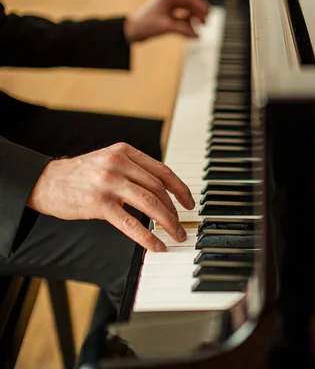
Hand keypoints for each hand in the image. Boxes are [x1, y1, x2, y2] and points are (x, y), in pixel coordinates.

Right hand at [27, 143, 194, 251]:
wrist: (44, 182)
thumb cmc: (80, 176)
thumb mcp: (109, 161)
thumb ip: (133, 170)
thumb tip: (163, 191)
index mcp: (125, 152)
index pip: (162, 170)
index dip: (180, 188)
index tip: (189, 202)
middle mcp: (119, 163)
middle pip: (158, 188)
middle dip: (174, 209)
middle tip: (181, 225)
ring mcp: (109, 182)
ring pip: (149, 203)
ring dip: (167, 222)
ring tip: (175, 235)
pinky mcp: (98, 202)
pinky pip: (130, 222)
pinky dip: (147, 236)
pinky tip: (156, 245)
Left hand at [124, 0, 209, 42]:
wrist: (132, 30)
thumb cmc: (145, 25)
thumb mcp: (166, 27)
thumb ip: (183, 30)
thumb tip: (198, 35)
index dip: (200, 8)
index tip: (207, 17)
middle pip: (190, 3)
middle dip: (199, 12)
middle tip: (206, 22)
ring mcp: (168, 7)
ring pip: (187, 10)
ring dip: (194, 18)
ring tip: (200, 27)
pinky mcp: (167, 15)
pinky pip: (182, 16)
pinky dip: (188, 22)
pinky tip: (192, 31)